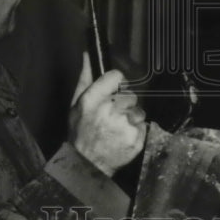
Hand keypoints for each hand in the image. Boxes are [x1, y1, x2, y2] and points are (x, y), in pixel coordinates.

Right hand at [69, 62, 145, 176]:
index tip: (114, 90)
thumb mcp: (76, 103)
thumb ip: (86, 77)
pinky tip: (122, 136)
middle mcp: (109, 110)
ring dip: (130, 117)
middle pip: (130, 94)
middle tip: (112, 115)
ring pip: (138, 110)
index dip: (117, 83)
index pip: (116, 76)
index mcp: (93, 99)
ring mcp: (124, 125)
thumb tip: (88, 55)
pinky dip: (135, 130)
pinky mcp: (135, 138)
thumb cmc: (81, 133)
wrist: (87, 164)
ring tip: (116, 127)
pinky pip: (143, 125)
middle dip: (123, 103)